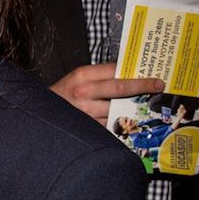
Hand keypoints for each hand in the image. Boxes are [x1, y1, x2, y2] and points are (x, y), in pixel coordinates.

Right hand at [50, 63, 164, 124]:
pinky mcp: (87, 128)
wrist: (40, 112)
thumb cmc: (63, 93)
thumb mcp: (79, 78)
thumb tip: (129, 74)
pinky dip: (122, 123)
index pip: (115, 71)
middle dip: (142, 86)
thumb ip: (100, 76)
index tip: (153, 76)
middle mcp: (84, 93)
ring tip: (147, 106)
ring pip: (118, 109)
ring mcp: (85, 112)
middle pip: (119, 89)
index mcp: (82, 75)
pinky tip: (131, 122)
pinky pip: (110, 125)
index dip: (136, 74)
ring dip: (134, 108)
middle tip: (158, 86)